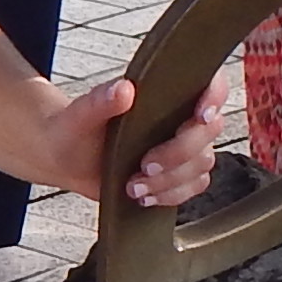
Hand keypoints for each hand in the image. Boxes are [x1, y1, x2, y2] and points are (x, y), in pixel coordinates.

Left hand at [32, 71, 222, 209]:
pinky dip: (171, 195)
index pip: (211, 84)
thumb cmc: (73, 129)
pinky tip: (144, 196)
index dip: (215, 98)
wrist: (66, 158)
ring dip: (171, 180)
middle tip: (144, 166)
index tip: (200, 116)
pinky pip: (194, 186)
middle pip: (210, 131)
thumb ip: (100, 101)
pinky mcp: (178, 172)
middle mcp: (180, 115)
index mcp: (165, 89)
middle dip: (179, 153)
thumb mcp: (80, 114)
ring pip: (202, 163)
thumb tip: (123, 89)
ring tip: (133, 186)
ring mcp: (182, 145)